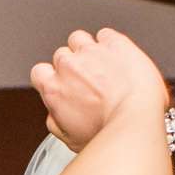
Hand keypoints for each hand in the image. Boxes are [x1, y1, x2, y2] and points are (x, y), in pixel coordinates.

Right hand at [28, 28, 166, 151]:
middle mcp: (69, 66)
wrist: (135, 120)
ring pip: (79, 39)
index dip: (52, 77)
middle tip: (90, 81)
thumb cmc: (107, 133)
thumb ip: (56, 121)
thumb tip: (56, 114)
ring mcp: (92, 51)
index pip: (39, 72)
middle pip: (61, 55)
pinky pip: (105, 35)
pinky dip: (110, 44)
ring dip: (87, 50)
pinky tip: (118, 58)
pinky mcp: (115, 43)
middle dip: (73, 66)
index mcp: (54, 88)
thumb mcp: (71, 139)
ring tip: (102, 65)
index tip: (62, 83)